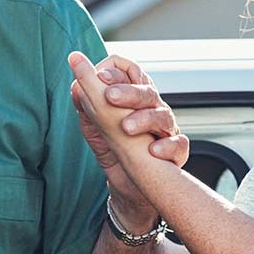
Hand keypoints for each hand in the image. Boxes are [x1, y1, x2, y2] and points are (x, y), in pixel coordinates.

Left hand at [68, 53, 189, 165]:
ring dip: (144, 119)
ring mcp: (167, 129)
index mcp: (135, 98)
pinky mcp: (176, 151)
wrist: (129, 180)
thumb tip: (75, 85)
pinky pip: (178, 145)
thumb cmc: (116, 146)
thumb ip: (86, 102)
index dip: (116, 73)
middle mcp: (153, 109)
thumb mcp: (96, 123)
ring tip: (126, 127)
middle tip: (109, 97)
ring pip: (163, 116)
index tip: (100, 76)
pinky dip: (167, 147)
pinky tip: (153, 150)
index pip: (132, 73)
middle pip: (147, 92)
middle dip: (128, 92)